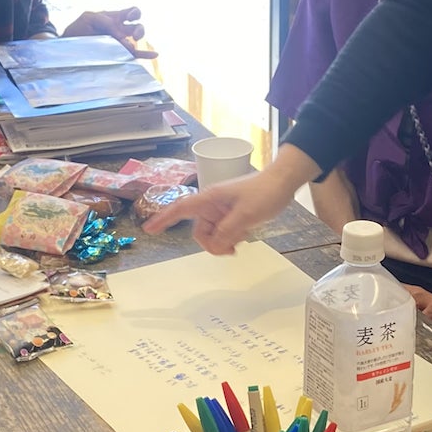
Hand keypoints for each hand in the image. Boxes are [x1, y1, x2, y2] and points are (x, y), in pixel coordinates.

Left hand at [62, 7, 156, 56]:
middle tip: (133, 36)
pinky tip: (154, 54)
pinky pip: (135, 54)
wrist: (69, 44)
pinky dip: (145, 54)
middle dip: (140, 29)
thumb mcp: (89, 18)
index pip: (132, 12)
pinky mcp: (119, 54)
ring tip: (131, 46)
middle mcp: (121, 29)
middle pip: (138, 26)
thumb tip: (122, 36)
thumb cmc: (78, 28)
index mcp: (115, 18)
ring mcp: (121, 42)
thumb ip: (105, 21)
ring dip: (139, 39)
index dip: (135, 13)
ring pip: (137, 39)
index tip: (130, 18)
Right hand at [145, 168, 292, 252]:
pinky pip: (223, 233)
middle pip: (200, 232)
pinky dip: (231, 239)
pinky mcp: (231, 216)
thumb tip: (214, 245)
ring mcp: (221, 211)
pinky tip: (244, 236)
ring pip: (213, 235)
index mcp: (209, 198)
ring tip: (242, 239)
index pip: (180, 209)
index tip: (148, 230)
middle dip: (213, 244)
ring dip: (224, 242)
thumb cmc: (264, 192)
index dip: (163, 219)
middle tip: (232, 249)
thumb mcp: (246, 214)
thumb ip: (227, 231)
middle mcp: (212, 205)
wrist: (283, 182)